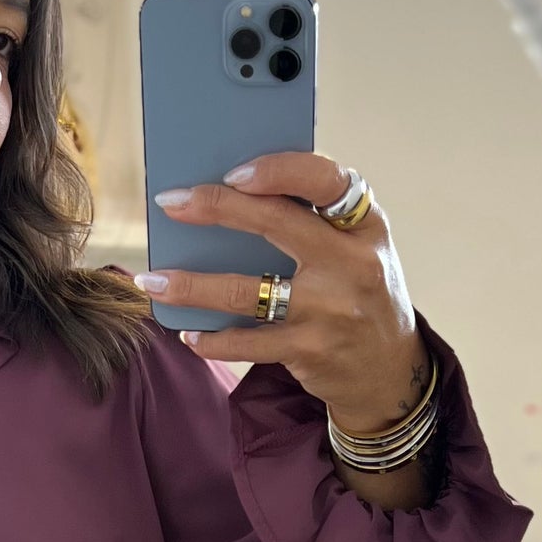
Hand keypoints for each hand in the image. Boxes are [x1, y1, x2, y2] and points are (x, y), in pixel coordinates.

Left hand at [135, 153, 429, 436]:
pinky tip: (188, 332)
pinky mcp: (310, 350)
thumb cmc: (360, 292)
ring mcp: (331, 310)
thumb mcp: (358, 246)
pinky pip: (246, 342)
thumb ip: (315, 218)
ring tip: (151, 279)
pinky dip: (211, 338)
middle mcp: (353, 263)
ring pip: (247, 290)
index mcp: (366, 225)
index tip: (233, 172)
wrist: (390, 370)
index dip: (277, 170)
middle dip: (215, 208)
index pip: (325, 180)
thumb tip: (232, 192)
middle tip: (169, 203)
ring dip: (191, 285)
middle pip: (275, 223)